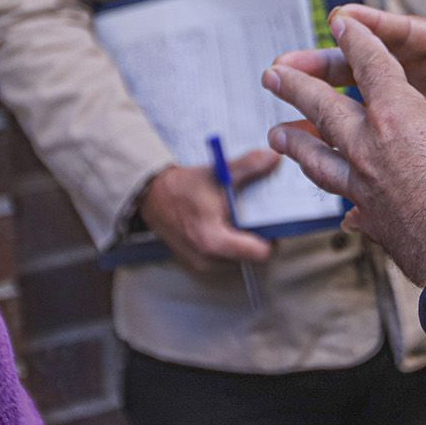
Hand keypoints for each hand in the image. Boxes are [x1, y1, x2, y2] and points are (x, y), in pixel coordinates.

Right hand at [137, 151, 281, 272]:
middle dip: (255, 236)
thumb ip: (249, 166)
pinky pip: (224, 258)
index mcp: (214, 241)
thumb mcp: (218, 173)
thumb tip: (274, 159)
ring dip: (241, 240)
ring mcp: (202, 265)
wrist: (151, 196)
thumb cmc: (182, 187)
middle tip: (252, 215)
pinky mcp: (197, 264)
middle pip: (251, 255)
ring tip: (235, 218)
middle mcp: (208, 260)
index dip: (271, 235)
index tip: (269, 220)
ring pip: (239, 258)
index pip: (261, 253)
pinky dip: (228, 244)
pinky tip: (222, 225)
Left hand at [270, 5, 425, 194]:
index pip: (372, 66)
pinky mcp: (373, 224)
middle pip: (323, 109)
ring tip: (275, 136)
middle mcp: (371, 148)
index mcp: (400, 116)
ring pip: (317, 159)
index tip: (340, 24)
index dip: (357, 41)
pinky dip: (344, 206)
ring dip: (295, 144)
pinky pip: (349, 208)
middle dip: (297, 87)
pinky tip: (343, 212)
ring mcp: (365, 189)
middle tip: (271, 74)